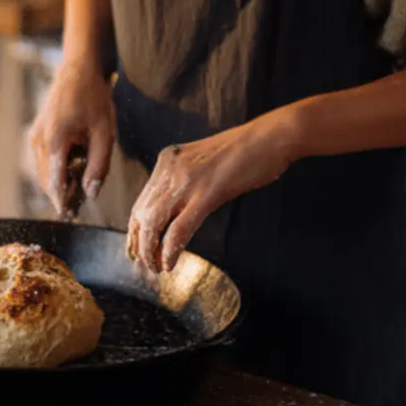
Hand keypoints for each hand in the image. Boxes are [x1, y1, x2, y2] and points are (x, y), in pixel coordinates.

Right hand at [28, 59, 115, 213]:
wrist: (78, 70)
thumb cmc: (94, 98)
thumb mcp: (105, 133)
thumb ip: (99, 165)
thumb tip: (91, 194)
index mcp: (55, 141)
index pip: (54, 182)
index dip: (62, 202)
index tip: (71, 215)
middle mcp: (38, 141)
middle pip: (45, 180)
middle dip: (60, 194)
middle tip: (79, 205)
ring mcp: (34, 136)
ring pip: (42, 172)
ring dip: (57, 182)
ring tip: (78, 186)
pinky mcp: (36, 133)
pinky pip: (42, 160)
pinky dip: (54, 169)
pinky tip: (72, 167)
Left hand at [128, 110, 301, 272]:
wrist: (271, 136)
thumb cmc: (245, 150)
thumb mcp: (203, 161)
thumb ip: (185, 180)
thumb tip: (175, 207)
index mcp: (168, 160)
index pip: (141, 201)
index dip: (135, 229)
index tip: (134, 249)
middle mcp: (170, 169)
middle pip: (142, 214)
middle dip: (140, 244)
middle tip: (146, 265)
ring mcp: (187, 181)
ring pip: (154, 223)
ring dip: (151, 251)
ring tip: (157, 268)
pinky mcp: (207, 193)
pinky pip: (179, 229)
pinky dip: (171, 250)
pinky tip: (170, 264)